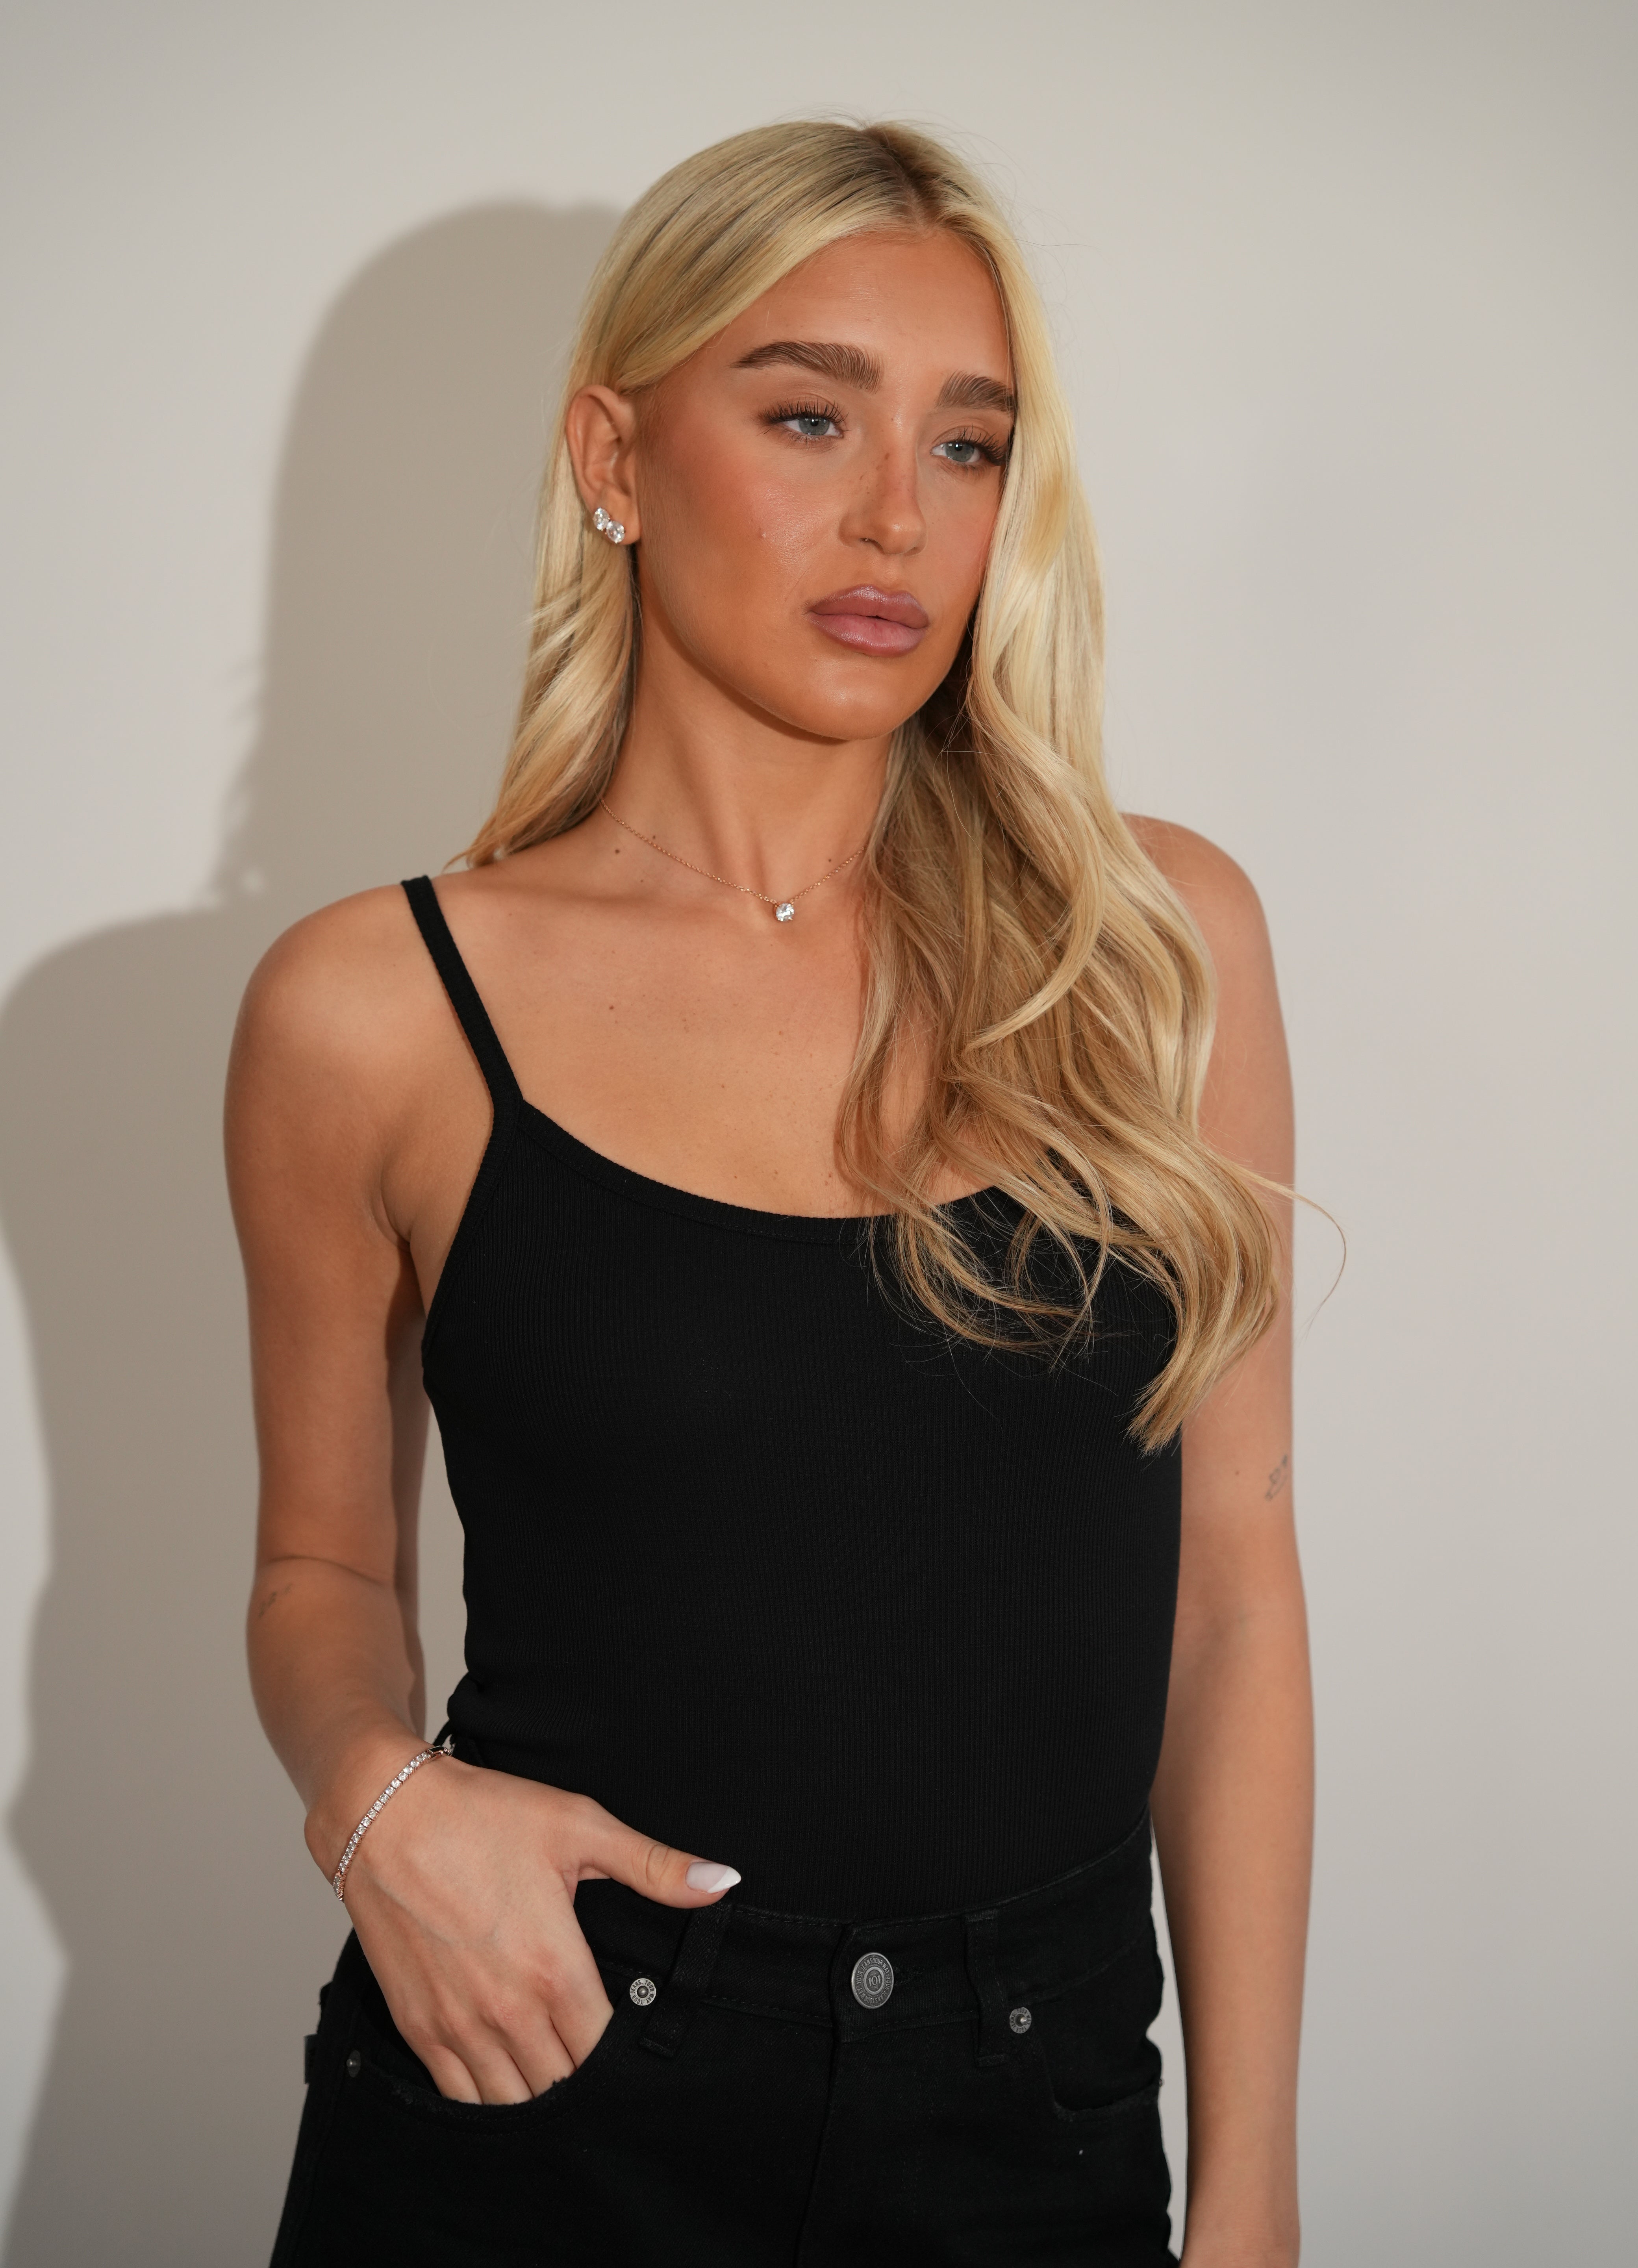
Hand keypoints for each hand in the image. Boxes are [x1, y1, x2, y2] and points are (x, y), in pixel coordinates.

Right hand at [332, 1754, 738, 2102]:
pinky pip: (460, 2097)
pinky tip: (508, 2079)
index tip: (636, 2051)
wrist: (384, 1815)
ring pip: (513, 2104)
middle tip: (598, 2062)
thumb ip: (655, 1865)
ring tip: (559, 2072)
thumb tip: (723, 1881)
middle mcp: (507, 2011)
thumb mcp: (579, 1826)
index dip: (626, 2063)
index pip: (605, 2054)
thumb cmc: (482, 1815)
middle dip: (586, 2084)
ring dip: (541, 2095)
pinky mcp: (419, 2027)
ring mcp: (458, 2026)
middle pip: (563, 2088)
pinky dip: (488, 2098)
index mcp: (555, 1969)